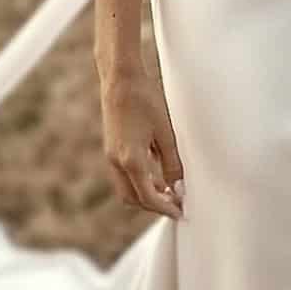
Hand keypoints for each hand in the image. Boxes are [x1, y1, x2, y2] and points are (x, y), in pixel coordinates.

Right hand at [98, 62, 184, 219]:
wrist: (121, 78)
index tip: (180, 211)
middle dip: (153, 205)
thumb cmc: (145, 100)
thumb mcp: (165, 133)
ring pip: (126, 187)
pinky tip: (156, 173)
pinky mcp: (111, 147)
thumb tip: (177, 184)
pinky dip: (139, 180)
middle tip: (175, 204)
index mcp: (131, 160)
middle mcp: (116, 161)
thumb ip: (171, 162)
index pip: (148, 196)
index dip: (165, 207)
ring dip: (145, 194)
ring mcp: (111, 155)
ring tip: (168, 190)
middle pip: (132, 198)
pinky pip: (123, 174)